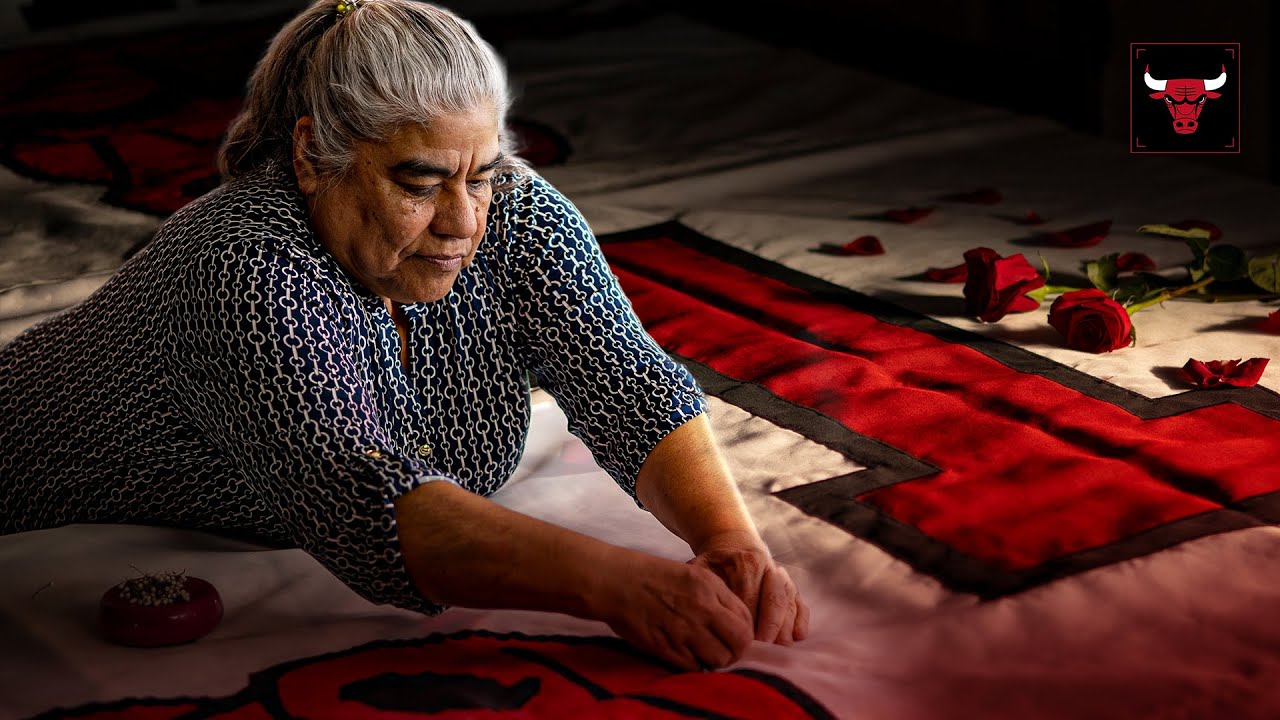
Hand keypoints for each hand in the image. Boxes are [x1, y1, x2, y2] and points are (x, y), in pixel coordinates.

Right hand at [591, 551, 753, 670]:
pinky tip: (685, 656)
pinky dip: (693, 666)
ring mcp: (684, 629)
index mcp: (709, 586)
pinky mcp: (666, 647)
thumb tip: (734, 621)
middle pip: (739, 642)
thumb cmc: (651, 576)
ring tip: (704, 655)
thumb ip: (716, 595)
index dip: (744, 632)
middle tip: (725, 651)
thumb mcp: (692, 574)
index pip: (746, 619)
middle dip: (736, 651)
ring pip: (719, 659)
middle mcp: (702, 608)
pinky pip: (693, 667)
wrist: (616, 581)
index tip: (734, 637)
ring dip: (715, 661)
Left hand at [688, 530, 808, 644]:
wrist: (734, 543)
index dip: (747, 620)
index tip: (742, 641)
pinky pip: (800, 602)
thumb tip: (701, 613)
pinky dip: (801, 620)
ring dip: (786, 626)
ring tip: (781, 647)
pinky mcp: (791, 586)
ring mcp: (782, 577)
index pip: (749, 596)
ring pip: (789, 602)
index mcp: (746, 563)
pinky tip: (799, 636)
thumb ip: (703, 586)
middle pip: (774, 600)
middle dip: (771, 626)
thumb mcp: (703, 566)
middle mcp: (768, 568)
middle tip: (764, 648)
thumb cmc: (716, 562)